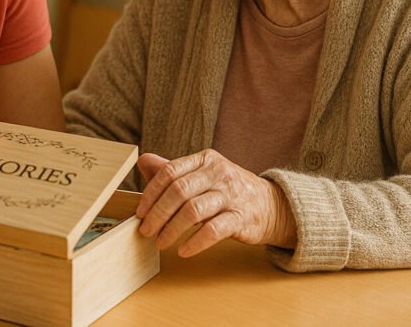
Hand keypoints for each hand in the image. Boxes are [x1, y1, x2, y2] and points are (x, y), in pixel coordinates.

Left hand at [135, 150, 296, 256]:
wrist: (270, 205)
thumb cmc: (227, 190)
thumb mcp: (202, 174)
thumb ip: (173, 170)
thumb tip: (143, 161)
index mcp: (205, 160)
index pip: (171, 172)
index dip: (151, 193)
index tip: (140, 212)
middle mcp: (218, 173)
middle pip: (179, 191)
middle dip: (158, 213)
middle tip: (145, 230)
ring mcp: (231, 195)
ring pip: (194, 211)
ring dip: (172, 229)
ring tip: (160, 242)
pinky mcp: (241, 218)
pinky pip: (213, 231)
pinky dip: (195, 242)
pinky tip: (183, 250)